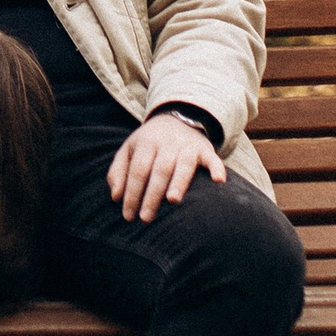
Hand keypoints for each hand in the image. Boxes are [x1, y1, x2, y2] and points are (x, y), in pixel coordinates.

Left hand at [108, 112, 228, 224]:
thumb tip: (116, 197)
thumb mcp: (129, 150)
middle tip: (145, 218)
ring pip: (183, 165)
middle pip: (159, 170)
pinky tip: (219, 181)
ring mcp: (187, 146)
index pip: (138, 170)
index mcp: (146, 142)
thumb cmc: (149, 143)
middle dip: (152, 195)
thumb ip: (118, 171)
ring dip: (178, 182)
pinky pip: (212, 159)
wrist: (177, 117)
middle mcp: (167, 143)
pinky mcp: (205, 150)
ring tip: (173, 200)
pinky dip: (216, 168)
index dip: (132, 193)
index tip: (128, 215)